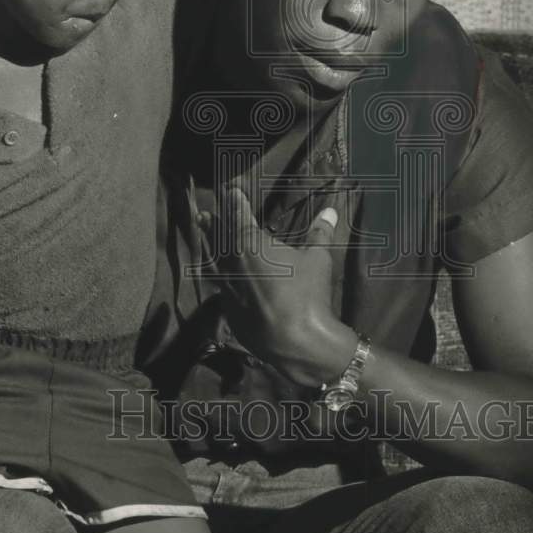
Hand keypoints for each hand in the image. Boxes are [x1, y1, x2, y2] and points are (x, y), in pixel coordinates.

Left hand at [198, 186, 341, 384]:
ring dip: (208, 245)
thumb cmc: (308, 294)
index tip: (230, 191)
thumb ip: (320, 232)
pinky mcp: (228, 308)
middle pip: (220, 237)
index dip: (235, 202)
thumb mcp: (318, 259)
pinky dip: (215, 273)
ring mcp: (227, 286)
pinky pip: (217, 284)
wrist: (295, 341)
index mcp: (252, 244)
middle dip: (214, 223)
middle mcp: (233, 261)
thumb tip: (331, 210)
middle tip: (203, 213)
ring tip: (201, 233)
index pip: (240, 216)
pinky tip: (215, 273)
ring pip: (213, 260)